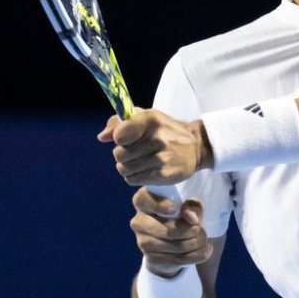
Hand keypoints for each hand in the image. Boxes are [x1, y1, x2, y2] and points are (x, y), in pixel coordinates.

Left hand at [97, 108, 211, 185]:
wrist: (196, 146)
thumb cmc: (166, 130)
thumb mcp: (147, 118)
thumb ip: (120, 122)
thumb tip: (102, 137)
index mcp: (151, 120)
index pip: (120, 134)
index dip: (118, 138)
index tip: (125, 138)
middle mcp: (157, 139)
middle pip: (119, 154)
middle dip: (123, 154)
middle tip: (134, 152)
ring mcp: (161, 158)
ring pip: (124, 169)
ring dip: (127, 167)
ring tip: (139, 162)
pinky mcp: (163, 174)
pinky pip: (133, 180)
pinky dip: (134, 176)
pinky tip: (144, 170)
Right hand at [130, 188, 212, 276]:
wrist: (174, 242)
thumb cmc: (181, 216)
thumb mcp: (190, 206)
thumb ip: (192, 206)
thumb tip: (190, 217)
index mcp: (143, 201)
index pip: (143, 200)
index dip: (160, 205)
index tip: (175, 209)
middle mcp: (139, 222)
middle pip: (168, 229)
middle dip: (191, 231)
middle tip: (200, 229)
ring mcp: (143, 242)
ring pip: (176, 246)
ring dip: (196, 243)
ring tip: (204, 240)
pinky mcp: (151, 259)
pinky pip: (178, 259)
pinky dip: (196, 255)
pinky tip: (205, 251)